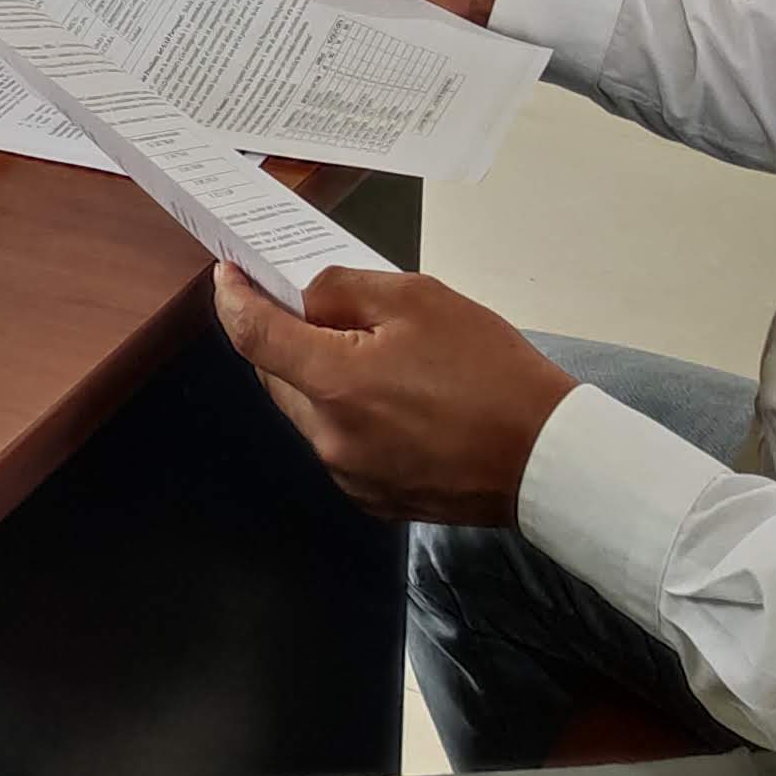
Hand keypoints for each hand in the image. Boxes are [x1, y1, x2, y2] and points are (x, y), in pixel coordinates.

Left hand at [212, 265, 578, 525]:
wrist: (547, 456)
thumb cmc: (490, 371)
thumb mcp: (419, 299)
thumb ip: (344, 290)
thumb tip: (304, 297)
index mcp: (335, 384)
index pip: (253, 336)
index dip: (232, 300)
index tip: (227, 277)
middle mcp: (330, 438)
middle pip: (275, 377)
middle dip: (281, 337)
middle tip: (306, 304)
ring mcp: (350, 475)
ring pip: (306, 412)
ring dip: (316, 377)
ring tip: (365, 350)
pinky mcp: (373, 498)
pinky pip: (338, 444)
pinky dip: (345, 414)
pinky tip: (389, 396)